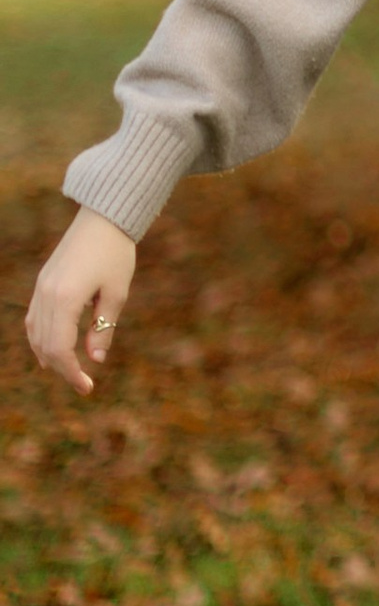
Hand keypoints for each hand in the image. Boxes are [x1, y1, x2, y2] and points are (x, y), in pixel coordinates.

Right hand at [27, 207, 137, 398]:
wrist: (104, 218)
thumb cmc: (116, 254)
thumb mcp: (116, 293)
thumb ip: (103, 328)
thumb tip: (96, 359)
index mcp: (65, 299)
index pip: (60, 348)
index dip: (71, 372)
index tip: (88, 387)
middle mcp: (46, 294)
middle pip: (45, 345)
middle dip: (63, 368)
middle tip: (84, 384)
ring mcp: (41, 287)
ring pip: (35, 333)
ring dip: (48, 355)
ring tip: (68, 371)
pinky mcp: (43, 282)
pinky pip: (35, 318)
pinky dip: (41, 337)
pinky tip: (51, 349)